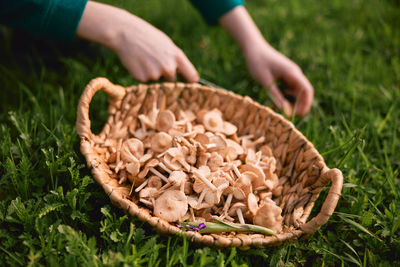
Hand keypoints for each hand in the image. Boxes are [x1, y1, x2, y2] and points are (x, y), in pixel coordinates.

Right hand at [77, 1, 198, 81]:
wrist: (125, 33)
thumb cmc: (148, 37)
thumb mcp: (167, 44)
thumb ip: (176, 60)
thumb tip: (181, 75)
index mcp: (177, 57)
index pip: (192, 77)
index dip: (191, 82)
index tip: (189, 84)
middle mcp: (168, 67)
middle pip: (172, 80)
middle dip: (165, 74)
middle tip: (154, 60)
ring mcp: (155, 74)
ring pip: (157, 80)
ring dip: (152, 72)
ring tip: (144, 57)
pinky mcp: (143, 79)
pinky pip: (145, 80)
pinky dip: (141, 73)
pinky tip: (137, 61)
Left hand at [243, 42, 313, 116]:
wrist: (253, 47)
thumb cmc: (257, 62)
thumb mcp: (265, 81)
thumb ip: (275, 95)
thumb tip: (285, 110)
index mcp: (292, 73)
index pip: (307, 90)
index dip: (306, 104)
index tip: (299, 115)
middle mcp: (294, 73)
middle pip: (304, 92)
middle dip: (299, 105)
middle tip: (289, 115)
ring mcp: (290, 74)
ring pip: (297, 91)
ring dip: (291, 101)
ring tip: (279, 108)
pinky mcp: (285, 75)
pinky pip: (290, 88)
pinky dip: (285, 96)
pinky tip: (275, 101)